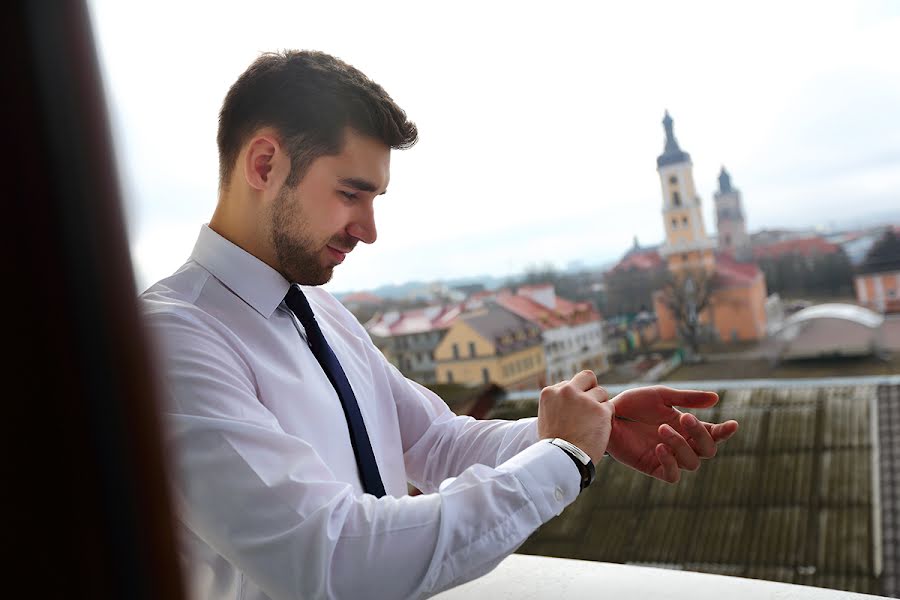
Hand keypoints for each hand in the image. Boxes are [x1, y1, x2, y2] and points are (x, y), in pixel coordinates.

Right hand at [537, 370, 614, 462]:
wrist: (561, 459)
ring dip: (600, 405)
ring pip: (601, 392)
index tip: (576, 409)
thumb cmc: (553, 445)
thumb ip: (557, 404)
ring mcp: (584, 400)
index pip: (569, 384)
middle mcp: (566, 391)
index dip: (575, 396)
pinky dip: (607, 417)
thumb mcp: (546, 418)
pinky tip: (600, 429)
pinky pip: (610, 407)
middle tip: (592, 405)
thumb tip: (567, 402)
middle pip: (587, 377)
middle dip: (591, 389)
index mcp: (550, 392)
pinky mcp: (600, 410)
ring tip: (594, 422)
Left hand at [607, 385, 737, 482]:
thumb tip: (716, 398)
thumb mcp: (661, 396)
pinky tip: (659, 447)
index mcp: (687, 428)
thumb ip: (687, 399)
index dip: (725, 432)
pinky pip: (672, 475)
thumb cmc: (634, 404)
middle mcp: (681, 444)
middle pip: (707, 450)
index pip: (713, 434)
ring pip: (692, 463)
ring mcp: (668, 457)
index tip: (732, 424)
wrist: (608, 414)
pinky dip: (670, 463)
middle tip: (685, 417)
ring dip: (681, 445)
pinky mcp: (653, 467)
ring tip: (662, 428)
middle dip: (700, 434)